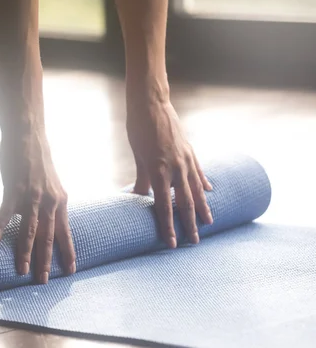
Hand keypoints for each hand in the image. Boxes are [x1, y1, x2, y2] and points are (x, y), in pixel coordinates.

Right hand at [0, 129, 75, 283]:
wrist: (29, 136)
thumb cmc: (38, 158)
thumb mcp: (52, 182)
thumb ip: (51, 200)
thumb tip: (48, 216)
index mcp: (60, 201)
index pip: (66, 232)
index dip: (68, 252)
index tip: (71, 271)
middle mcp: (49, 202)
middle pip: (48, 237)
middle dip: (46, 261)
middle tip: (44, 281)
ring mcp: (32, 197)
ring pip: (29, 231)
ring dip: (25, 252)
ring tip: (22, 271)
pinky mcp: (14, 190)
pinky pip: (5, 214)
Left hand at [126, 95, 212, 247]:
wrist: (151, 104)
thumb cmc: (138, 130)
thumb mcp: (138, 156)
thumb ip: (142, 179)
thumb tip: (138, 198)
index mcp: (159, 171)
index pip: (165, 207)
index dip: (168, 227)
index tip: (172, 243)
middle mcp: (176, 168)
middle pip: (185, 203)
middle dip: (190, 224)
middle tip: (195, 242)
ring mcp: (186, 159)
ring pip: (197, 189)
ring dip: (203, 208)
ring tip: (209, 223)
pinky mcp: (190, 151)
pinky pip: (199, 171)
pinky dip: (203, 183)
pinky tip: (208, 191)